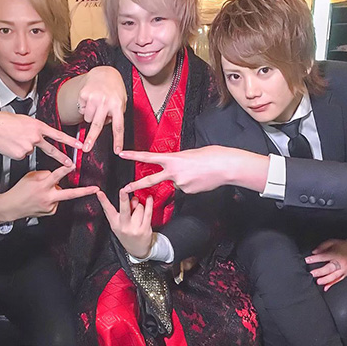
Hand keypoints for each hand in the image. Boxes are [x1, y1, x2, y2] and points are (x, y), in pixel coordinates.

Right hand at [0, 111, 81, 165]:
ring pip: (31, 151)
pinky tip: (10, 145)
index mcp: (38, 126)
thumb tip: (39, 137)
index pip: (57, 135)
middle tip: (70, 164)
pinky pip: (22, 155)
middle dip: (61, 158)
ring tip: (14, 139)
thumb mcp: (24, 120)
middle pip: (51, 150)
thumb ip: (34, 129)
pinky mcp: (20, 154)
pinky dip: (17, 151)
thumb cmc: (4, 121)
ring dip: (24, 147)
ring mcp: (28, 146)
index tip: (79, 145)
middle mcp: (35, 136)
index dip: (69, 140)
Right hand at [0, 166, 97, 222]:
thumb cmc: (19, 191)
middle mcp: (47, 197)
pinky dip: (52, 198)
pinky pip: (56, 201)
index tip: (72, 166)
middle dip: (84, 191)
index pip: (55, 175)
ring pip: (60, 194)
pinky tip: (42, 199)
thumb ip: (45, 174)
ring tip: (41, 192)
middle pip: (69, 194)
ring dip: (55, 191)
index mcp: (42, 186)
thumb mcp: (30, 176)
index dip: (65, 169)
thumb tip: (56, 174)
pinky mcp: (50, 211)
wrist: (11, 207)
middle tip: (95, 189)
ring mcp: (50, 206)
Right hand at [61, 66, 126, 152]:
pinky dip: (86, 108)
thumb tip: (106, 126)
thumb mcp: (121, 101)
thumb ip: (116, 115)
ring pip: (88, 118)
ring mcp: (94, 98)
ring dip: (92, 117)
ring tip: (98, 107)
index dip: (118, 140)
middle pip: (97, 125)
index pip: (118, 126)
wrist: (105, 73)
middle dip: (91, 138)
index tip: (117, 151)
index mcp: (118, 105)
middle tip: (86, 149)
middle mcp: (106, 102)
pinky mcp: (84, 94)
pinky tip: (92, 100)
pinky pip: (82, 110)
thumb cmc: (115, 90)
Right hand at [96, 189, 153, 258]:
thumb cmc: (127, 234)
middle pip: (124, 209)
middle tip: (123, 190)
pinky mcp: (145, 229)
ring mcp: (135, 228)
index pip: (107, 210)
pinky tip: (149, 198)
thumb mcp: (120, 224)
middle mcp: (124, 226)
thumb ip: (124, 211)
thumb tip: (133, 198)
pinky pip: (148, 213)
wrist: (137, 250)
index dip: (103, 201)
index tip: (99, 193)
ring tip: (138, 213)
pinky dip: (149, 204)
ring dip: (139, 206)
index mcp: (115, 223)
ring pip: (138, 208)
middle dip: (124, 199)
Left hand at [120, 146, 268, 193]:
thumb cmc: (210, 155)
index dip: (134, 155)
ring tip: (197, 172)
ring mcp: (180, 184)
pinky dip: (190, 184)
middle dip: (136, 185)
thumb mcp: (189, 153)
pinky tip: (200, 179)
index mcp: (172, 158)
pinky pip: (184, 188)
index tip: (122, 154)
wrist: (225, 167)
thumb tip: (173, 172)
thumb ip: (177, 162)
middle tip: (124, 189)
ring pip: (175, 183)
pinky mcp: (188, 192)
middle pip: (150, 180)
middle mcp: (173, 172)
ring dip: (182, 178)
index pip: (149, 157)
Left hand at [305, 239, 346, 290]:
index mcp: (336, 254)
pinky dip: (332, 284)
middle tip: (312, 274)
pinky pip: (338, 280)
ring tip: (318, 282)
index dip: (315, 259)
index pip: (324, 256)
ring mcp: (344, 269)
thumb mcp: (333, 242)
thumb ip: (323, 246)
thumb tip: (314, 252)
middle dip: (319, 272)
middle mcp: (340, 262)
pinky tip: (326, 287)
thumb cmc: (345, 246)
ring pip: (334, 276)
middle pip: (329, 268)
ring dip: (325, 280)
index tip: (307, 260)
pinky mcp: (346, 274)